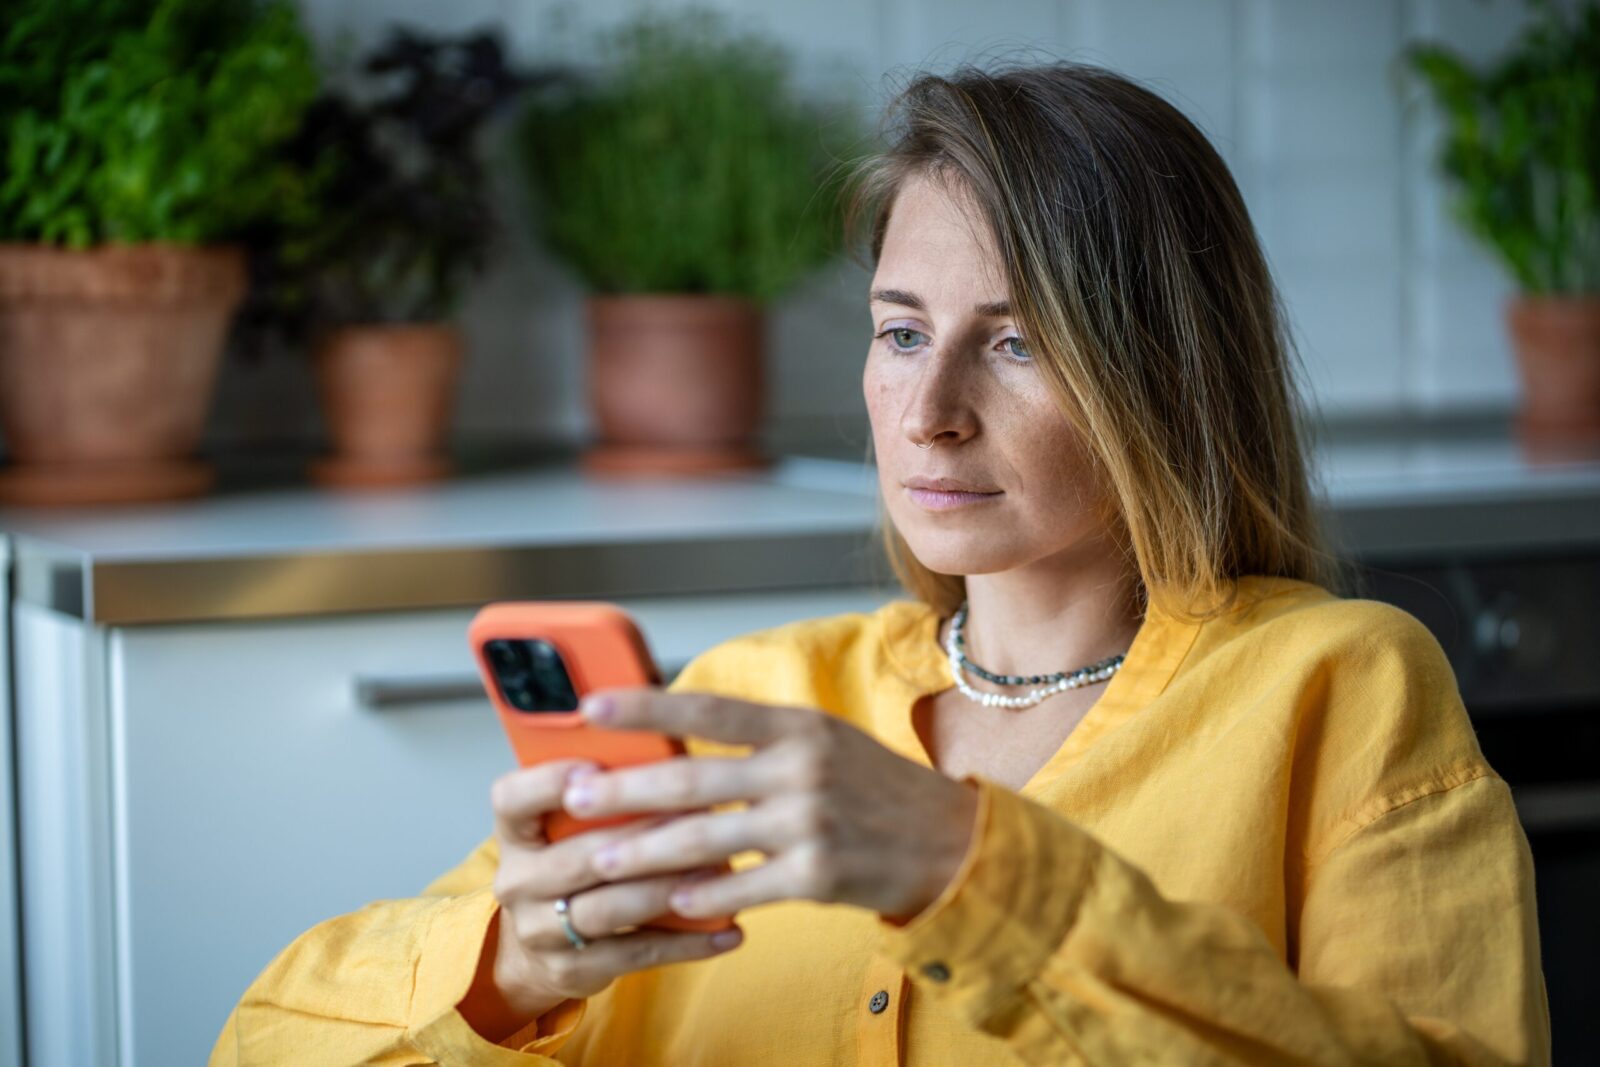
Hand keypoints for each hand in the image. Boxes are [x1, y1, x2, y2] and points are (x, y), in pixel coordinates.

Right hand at [461, 758, 745, 1040]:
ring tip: (719, 872)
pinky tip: (729, 930)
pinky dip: (687, 941)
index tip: (595, 767)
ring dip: (666, 889)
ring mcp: (539, 930)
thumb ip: (608, 790)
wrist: (541, 945)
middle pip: (577, 857)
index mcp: (515, 831)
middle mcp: (517, 880)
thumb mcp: (572, 822)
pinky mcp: (571, 969)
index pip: (512, 798)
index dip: (550, 781)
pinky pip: (635, 954)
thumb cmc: (574, 858)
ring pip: (607, 909)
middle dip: (642, 837)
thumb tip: (674, 750)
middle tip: (698, 818)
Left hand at [562, 689, 981, 922]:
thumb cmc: (876, 789)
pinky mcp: (816, 874)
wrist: (951, 842)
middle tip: (574, 795)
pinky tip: (667, 900)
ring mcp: (809, 823)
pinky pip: (740, 887)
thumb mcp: (825, 743)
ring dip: (644, 853)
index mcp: (799, 727)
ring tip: (599, 861)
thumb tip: (680, 738)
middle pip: (693, 780)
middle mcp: (802, 768)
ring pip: (705, 840)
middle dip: (624, 790)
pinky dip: (700, 896)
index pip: (709, 710)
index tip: (593, 705)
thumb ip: (761, 740)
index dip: (647, 706)